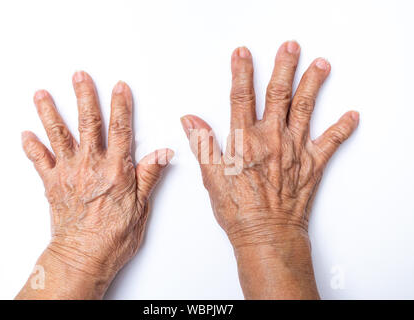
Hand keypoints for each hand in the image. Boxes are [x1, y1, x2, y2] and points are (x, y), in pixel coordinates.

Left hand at [17, 71, 172, 298]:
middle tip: (79, 76)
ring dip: (50, 113)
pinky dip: (32, 147)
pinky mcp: (52, 185)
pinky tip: (26, 134)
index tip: (120, 87)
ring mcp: (69, 174)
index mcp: (115, 170)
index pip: (121, 130)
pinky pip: (39, 161)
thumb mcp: (141, 207)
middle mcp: (91, 166)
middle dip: (84, 97)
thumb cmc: (113, 236)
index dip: (121, 106)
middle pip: (88, 124)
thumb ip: (149, 176)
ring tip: (42, 95)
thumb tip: (163, 154)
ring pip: (58, 136)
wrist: (83, 257)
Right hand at [180, 42, 358, 298]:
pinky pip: (331, 142)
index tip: (242, 54)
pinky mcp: (312, 164)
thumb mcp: (212, 178)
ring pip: (305, 108)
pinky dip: (342, 128)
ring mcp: (295, 150)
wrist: (267, 235)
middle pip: (279, 94)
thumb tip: (191, 120)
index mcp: (245, 141)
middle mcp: (272, 139)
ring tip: (320, 65)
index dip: (241, 72)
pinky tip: (351, 116)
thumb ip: (203, 144)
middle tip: (290, 47)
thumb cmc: (240, 210)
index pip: (241, 97)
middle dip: (284, 67)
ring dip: (313, 84)